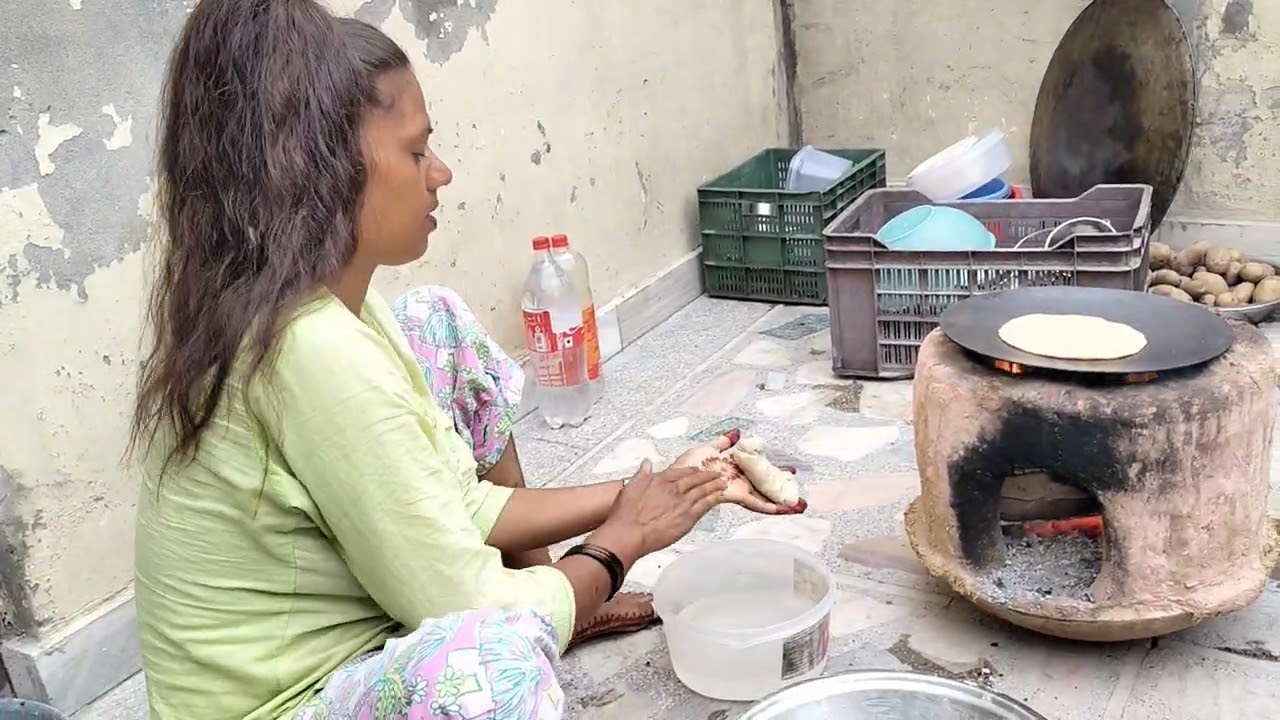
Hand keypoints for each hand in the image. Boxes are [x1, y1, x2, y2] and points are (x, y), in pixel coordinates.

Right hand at [600, 460, 726, 555]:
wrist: (628, 532)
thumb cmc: (626, 514)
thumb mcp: (630, 487)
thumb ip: (641, 474)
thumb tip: (646, 464)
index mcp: (659, 480)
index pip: (679, 472)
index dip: (690, 470)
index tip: (696, 470)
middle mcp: (673, 488)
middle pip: (695, 479)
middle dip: (707, 475)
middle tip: (716, 473)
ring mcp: (682, 502)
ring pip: (703, 490)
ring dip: (714, 485)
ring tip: (722, 483)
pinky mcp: (688, 517)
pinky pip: (705, 505)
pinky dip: (713, 499)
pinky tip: (719, 498)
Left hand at [676, 429, 806, 515]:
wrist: (677, 476)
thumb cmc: (687, 466)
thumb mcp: (708, 449)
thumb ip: (723, 443)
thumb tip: (736, 434)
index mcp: (735, 470)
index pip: (760, 472)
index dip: (775, 473)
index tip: (790, 474)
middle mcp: (739, 481)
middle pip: (765, 487)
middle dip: (783, 492)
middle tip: (801, 499)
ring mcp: (737, 489)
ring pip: (763, 497)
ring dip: (781, 502)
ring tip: (798, 507)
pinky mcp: (732, 495)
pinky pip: (752, 502)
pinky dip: (766, 505)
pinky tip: (779, 509)